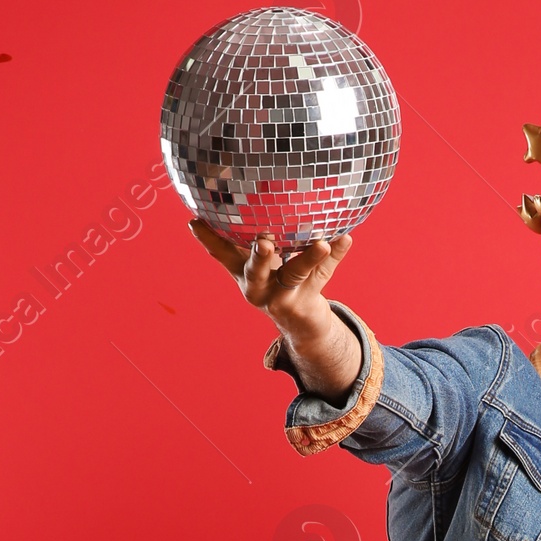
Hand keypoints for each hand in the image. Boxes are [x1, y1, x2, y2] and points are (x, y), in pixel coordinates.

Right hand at [190, 220, 352, 350]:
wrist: (302, 324)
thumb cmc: (276, 282)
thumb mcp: (255, 265)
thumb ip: (235, 242)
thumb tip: (199, 216)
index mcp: (244, 274)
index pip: (221, 254)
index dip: (207, 239)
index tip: (194, 221)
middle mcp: (259, 288)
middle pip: (255, 272)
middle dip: (258, 257)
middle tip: (263, 242)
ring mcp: (284, 296)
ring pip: (296, 273)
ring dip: (308, 257)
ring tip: (321, 244)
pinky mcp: (307, 300)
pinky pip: (324, 272)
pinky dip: (336, 254)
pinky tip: (346, 238)